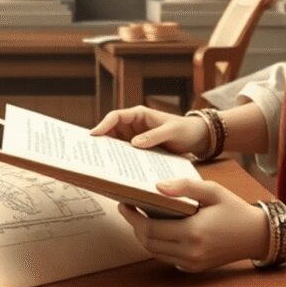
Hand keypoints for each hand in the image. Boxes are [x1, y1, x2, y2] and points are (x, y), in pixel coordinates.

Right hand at [90, 106, 208, 155]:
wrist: (197, 139)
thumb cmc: (185, 130)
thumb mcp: (172, 131)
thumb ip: (154, 136)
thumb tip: (134, 143)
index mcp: (139, 115)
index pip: (116, 117)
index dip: (103, 125)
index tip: (94, 136)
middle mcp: (134, 126)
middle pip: (111, 132)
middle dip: (100, 141)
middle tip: (89, 154)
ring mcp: (135, 139)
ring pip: (116, 145)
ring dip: (108, 153)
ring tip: (98, 165)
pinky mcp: (140, 151)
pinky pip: (126, 155)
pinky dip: (119, 161)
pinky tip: (115, 172)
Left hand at [117, 179, 269, 272]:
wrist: (255, 235)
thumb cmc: (234, 209)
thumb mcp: (212, 190)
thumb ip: (185, 186)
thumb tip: (158, 186)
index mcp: (193, 232)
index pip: (150, 229)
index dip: (133, 217)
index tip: (125, 203)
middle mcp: (190, 252)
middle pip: (148, 243)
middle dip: (134, 226)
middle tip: (128, 208)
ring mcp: (191, 263)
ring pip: (155, 252)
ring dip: (144, 236)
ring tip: (139, 216)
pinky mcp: (194, 268)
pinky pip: (167, 257)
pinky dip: (157, 245)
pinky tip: (157, 228)